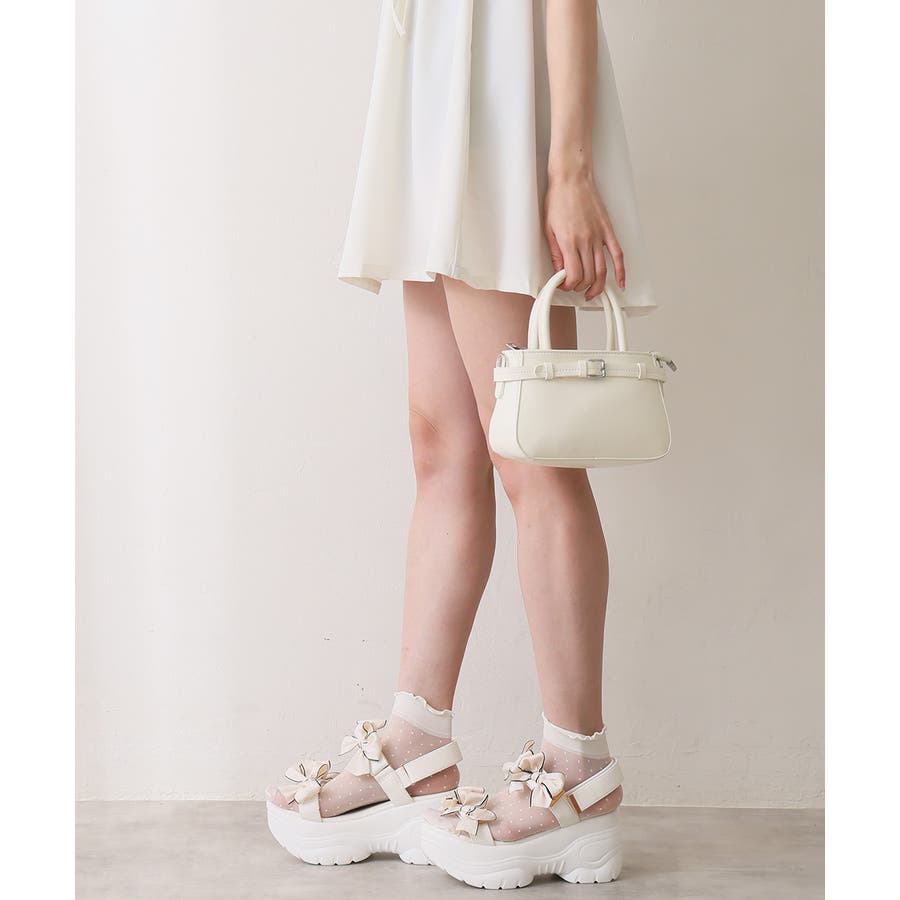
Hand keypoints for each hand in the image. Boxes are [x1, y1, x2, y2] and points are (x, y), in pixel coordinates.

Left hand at [543, 172, 625, 299]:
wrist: (571, 178)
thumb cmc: (558, 200)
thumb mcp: (548, 229)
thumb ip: (555, 253)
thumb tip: (559, 272)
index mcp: (569, 242)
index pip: (574, 276)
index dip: (568, 286)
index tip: (562, 285)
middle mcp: (586, 241)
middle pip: (588, 276)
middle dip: (580, 287)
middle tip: (573, 287)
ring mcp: (599, 236)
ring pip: (602, 270)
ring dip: (597, 286)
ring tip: (591, 293)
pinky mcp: (607, 230)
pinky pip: (617, 254)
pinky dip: (621, 271)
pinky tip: (620, 284)